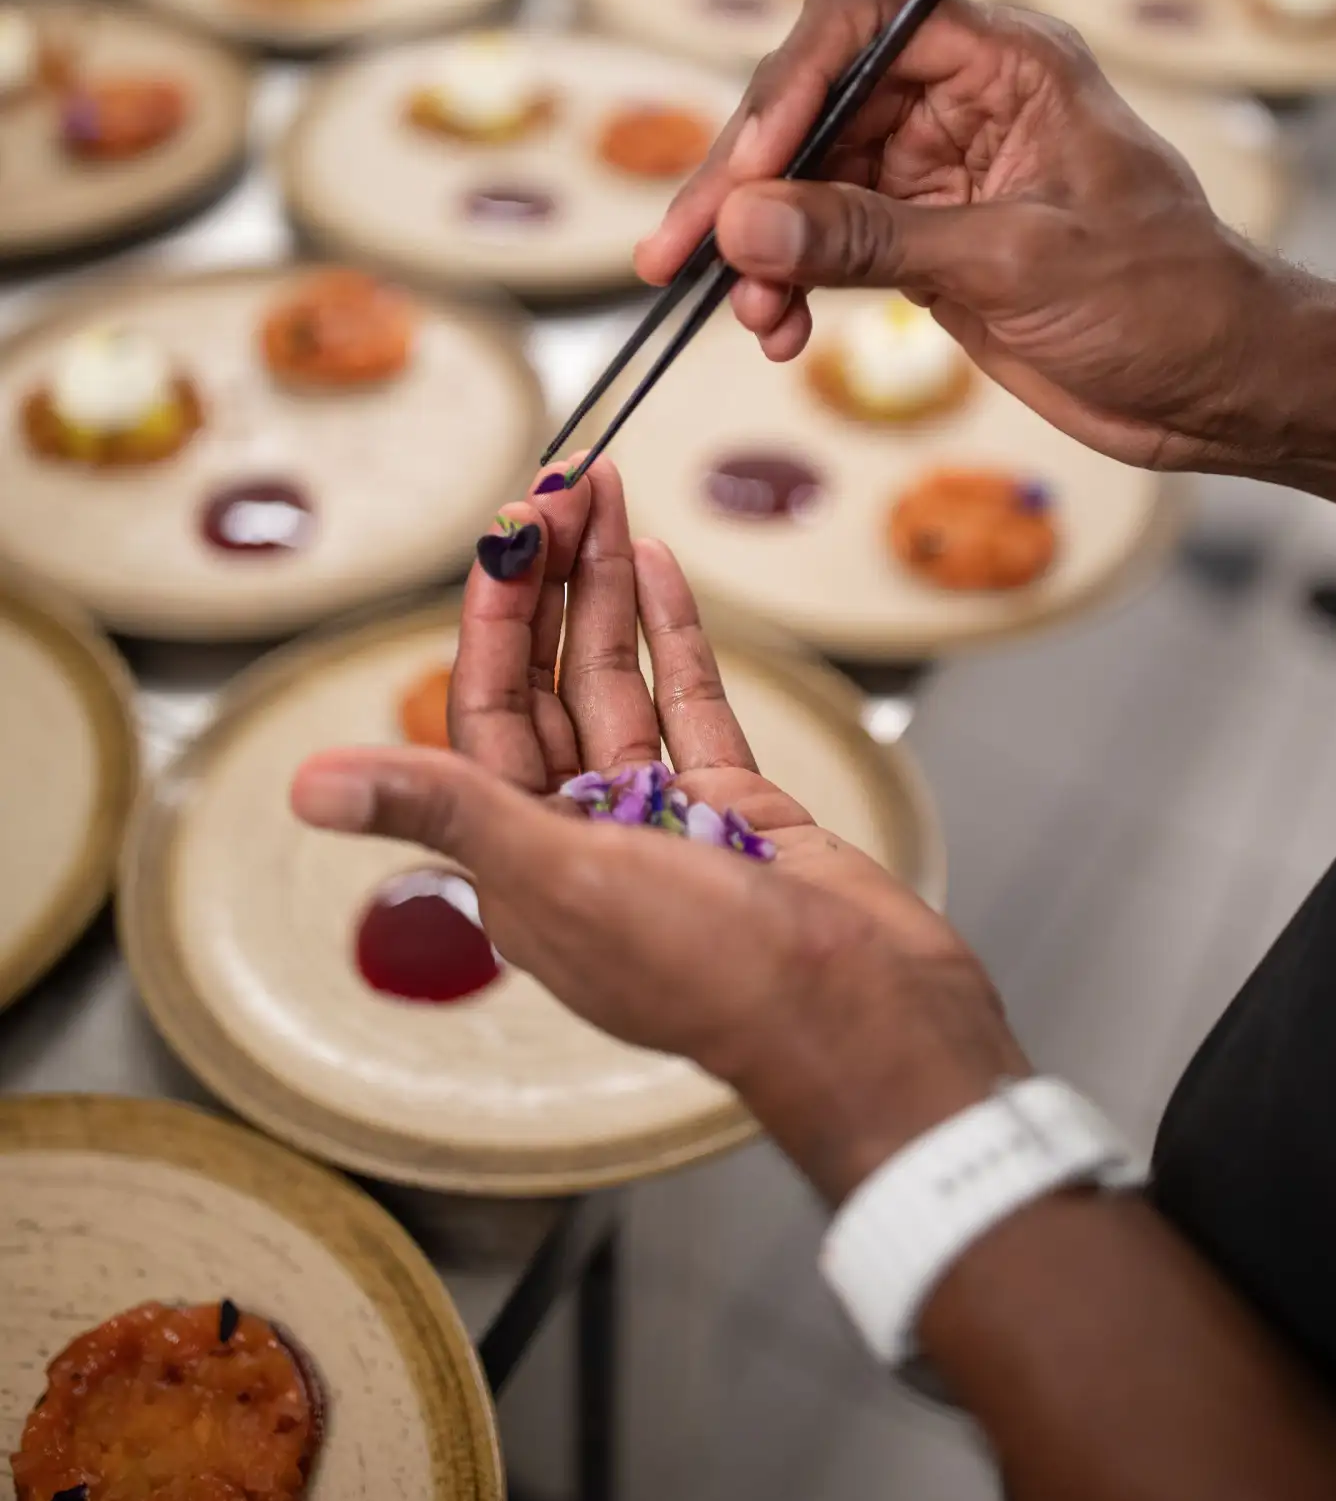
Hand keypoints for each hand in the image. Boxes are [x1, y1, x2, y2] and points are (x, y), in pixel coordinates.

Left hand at [291, 459, 1023, 1201]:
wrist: (864, 1019)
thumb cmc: (711, 973)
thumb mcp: (559, 881)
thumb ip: (442, 812)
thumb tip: (305, 788)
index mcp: (520, 862)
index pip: (485, 706)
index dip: (495, 609)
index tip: (512, 523)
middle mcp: (580, 835)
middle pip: (549, 680)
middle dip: (552, 580)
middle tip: (567, 481)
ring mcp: (660, 818)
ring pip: (618, 680)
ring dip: (609, 589)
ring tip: (607, 495)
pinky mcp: (734, 809)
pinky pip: (690, 704)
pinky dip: (674, 635)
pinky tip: (659, 567)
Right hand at [635, 0, 1299, 476]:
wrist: (1220, 387)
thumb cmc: (1167, 300)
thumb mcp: (1016, 264)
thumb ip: (873, 238)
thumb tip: (746, 221)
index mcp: (1006, 62)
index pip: (863, 15)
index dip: (792, 78)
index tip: (749, 168)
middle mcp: (960, 101)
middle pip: (810, 100)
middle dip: (742, 176)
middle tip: (684, 251)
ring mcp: (934, 173)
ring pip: (802, 179)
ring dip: (756, 243)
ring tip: (747, 314)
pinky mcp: (921, 242)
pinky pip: (822, 242)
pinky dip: (786, 281)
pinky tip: (777, 332)